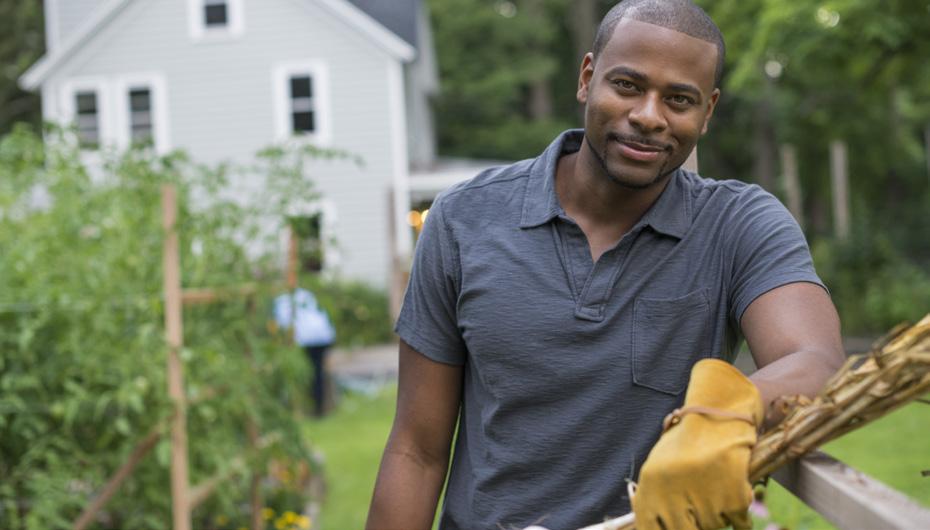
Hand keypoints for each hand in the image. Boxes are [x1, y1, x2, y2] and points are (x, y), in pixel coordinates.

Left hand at [631, 359, 762, 529]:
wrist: (719, 414)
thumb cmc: (688, 439)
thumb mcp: (659, 464)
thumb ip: (654, 498)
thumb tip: (652, 526)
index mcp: (652, 488)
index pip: (649, 528)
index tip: (672, 526)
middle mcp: (675, 496)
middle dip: (693, 525)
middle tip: (699, 513)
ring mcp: (706, 500)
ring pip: (713, 528)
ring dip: (716, 518)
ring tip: (716, 494)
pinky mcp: (735, 500)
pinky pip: (739, 525)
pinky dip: (740, 520)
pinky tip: (736, 504)